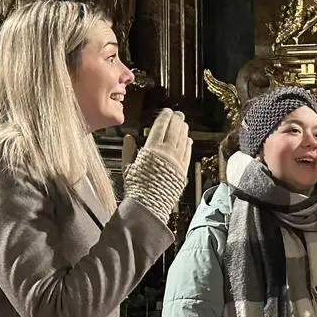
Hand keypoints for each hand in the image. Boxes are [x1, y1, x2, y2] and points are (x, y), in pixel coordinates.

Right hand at [123, 109, 191, 223]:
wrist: (148, 205)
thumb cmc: (135, 188)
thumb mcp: (128, 167)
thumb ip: (129, 150)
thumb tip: (129, 137)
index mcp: (151, 150)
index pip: (160, 127)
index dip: (165, 117)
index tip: (167, 111)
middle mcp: (166, 153)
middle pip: (174, 131)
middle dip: (176, 120)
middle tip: (178, 114)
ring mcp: (177, 162)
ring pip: (182, 140)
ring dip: (183, 130)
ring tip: (183, 124)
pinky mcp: (183, 171)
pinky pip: (187, 153)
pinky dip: (188, 144)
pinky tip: (188, 140)